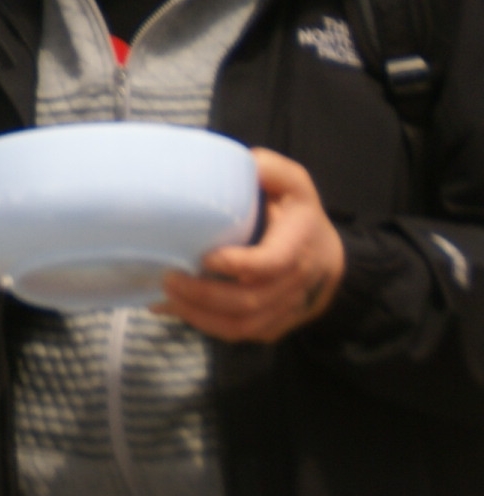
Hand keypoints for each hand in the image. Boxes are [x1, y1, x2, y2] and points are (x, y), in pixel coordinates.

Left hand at [158, 148, 344, 341]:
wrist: (331, 260)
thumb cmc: (301, 216)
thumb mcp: (295, 184)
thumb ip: (273, 170)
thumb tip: (246, 161)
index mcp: (298, 245)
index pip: (272, 264)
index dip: (239, 265)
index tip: (205, 257)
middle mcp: (294, 284)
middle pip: (249, 302)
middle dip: (204, 295)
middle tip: (167, 277)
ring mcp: (284, 310)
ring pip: (242, 326)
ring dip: (199, 317)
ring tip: (163, 298)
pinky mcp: (273, 325)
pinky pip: (240, 334)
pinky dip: (205, 326)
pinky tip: (172, 309)